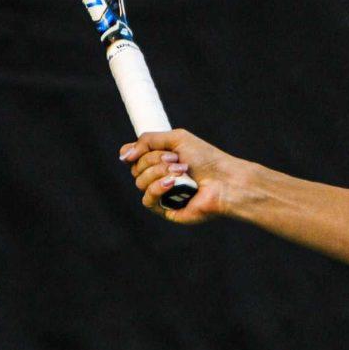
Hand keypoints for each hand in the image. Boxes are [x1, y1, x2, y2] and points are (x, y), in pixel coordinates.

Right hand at [118, 129, 240, 223]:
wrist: (225, 180)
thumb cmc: (206, 159)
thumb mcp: (176, 139)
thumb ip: (147, 141)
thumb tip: (123, 155)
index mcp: (160, 161)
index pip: (133, 157)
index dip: (134, 152)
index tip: (143, 148)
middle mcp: (159, 178)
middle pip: (135, 168)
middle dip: (154, 160)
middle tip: (178, 159)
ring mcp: (162, 195)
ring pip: (139, 182)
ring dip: (159, 172)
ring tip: (182, 170)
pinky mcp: (166, 210)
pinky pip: (147, 200)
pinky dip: (157, 188)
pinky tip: (172, 183)